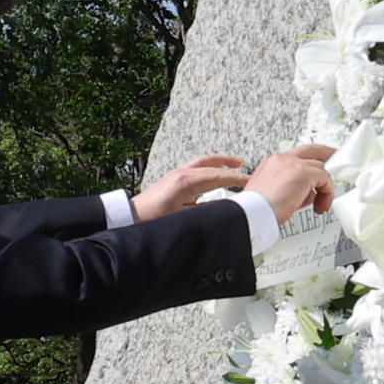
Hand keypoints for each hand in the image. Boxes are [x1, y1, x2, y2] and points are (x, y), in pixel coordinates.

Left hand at [132, 155, 247, 219]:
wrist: (132, 217)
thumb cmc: (154, 221)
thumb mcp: (184, 218)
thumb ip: (206, 211)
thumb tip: (224, 208)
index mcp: (187, 182)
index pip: (219, 176)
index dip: (236, 179)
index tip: (250, 182)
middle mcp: (183, 173)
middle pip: (213, 166)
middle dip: (232, 168)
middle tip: (247, 171)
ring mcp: (177, 173)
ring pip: (205, 162)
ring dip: (220, 162)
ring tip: (235, 164)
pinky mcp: (174, 177)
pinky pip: (197, 166)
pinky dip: (210, 166)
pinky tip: (215, 172)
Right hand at [244, 146, 334, 225]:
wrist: (251, 213)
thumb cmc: (257, 210)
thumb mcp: (273, 195)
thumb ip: (292, 189)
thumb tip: (308, 194)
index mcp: (273, 163)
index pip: (297, 157)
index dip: (310, 163)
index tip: (317, 172)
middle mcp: (282, 159)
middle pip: (312, 150)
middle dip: (327, 154)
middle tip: (336, 161)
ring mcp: (293, 164)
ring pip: (320, 168)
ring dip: (325, 187)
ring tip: (322, 204)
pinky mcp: (303, 173)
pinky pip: (325, 179)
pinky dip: (327, 193)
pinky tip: (321, 206)